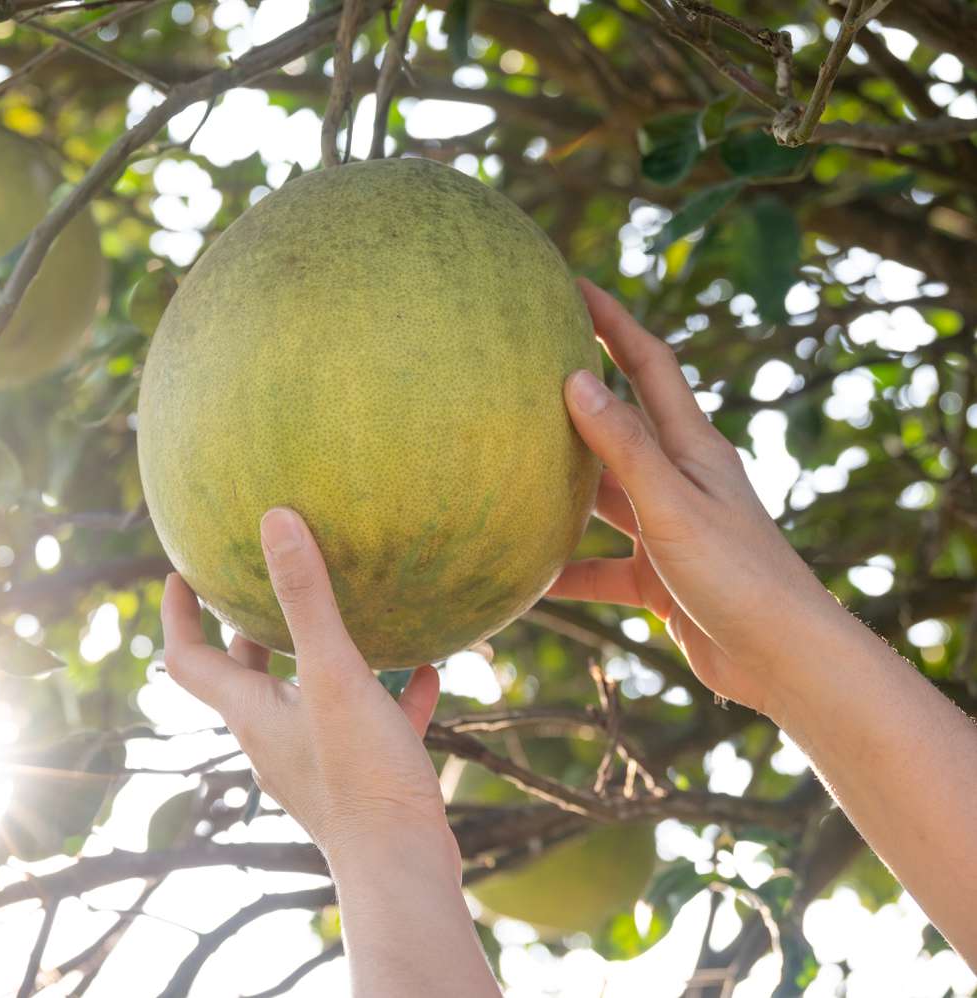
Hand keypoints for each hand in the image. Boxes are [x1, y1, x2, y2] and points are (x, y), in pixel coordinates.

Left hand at [161, 507, 456, 872]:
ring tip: (349, 619)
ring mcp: (314, 764)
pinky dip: (384, 698)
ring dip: (320, 661)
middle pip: (244, 677)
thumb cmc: (360, 776)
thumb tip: (275, 520)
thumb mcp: (334, 674)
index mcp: (250, 713)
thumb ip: (307, 599)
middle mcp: (271, 739)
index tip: (180, 573)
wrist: (402, 869)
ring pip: (307, 699)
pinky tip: (422, 674)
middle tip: (260, 584)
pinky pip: (365, 728)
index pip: (187, 659)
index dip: (177, 615)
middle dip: (248, 630)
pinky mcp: (359, 783)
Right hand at [549, 279, 846, 715]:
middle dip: (573, 397)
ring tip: (503, 472)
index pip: (649, 366)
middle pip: (618, 426)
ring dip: (558, 489)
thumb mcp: (672, 506)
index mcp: (693, 448)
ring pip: (601, 498)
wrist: (782, 660)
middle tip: (520, 368)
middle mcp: (679, 480)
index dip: (613, 322)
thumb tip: (575, 380)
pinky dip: (563, 570)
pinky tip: (521, 577)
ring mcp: (668, 529)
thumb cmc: (737, 575)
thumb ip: (624, 448)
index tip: (572, 287)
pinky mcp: (658, 578)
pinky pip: (599, 567)